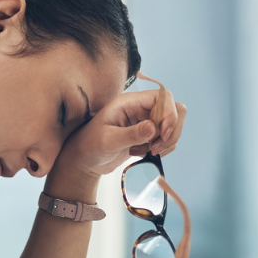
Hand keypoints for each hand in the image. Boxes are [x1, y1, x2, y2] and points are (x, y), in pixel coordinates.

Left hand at [56, 87, 185, 178]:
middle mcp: (139, 108)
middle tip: (155, 147)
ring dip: (166, 141)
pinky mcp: (147, 135)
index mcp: (129, 102)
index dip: (169, 114)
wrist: (84, 160)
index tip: (163, 134)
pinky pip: (166, 138)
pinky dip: (161, 148)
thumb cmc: (90, 146)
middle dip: (171, 130)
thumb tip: (152, 127)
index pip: (163, 97)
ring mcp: (144, 121)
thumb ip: (130, 134)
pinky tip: (142, 153)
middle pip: (173, 109)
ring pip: (172, 125)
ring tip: (148, 151)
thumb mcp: (108, 141)